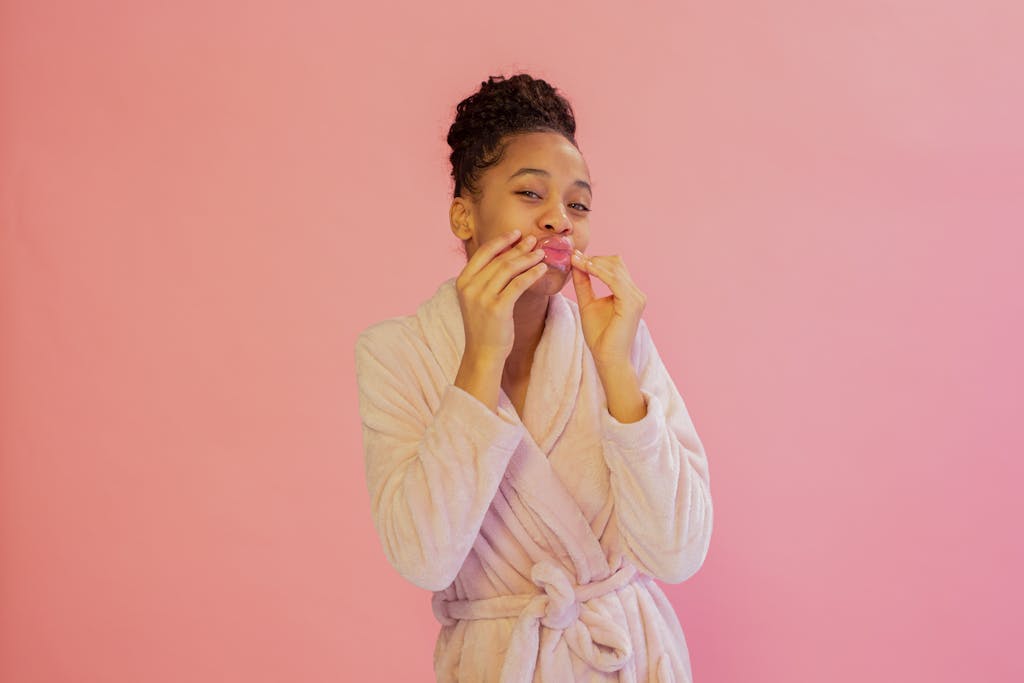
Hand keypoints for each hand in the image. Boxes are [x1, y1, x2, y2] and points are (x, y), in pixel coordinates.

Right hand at [455, 230, 547, 362]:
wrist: (482, 352)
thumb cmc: (484, 324)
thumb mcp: (477, 298)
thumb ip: (485, 278)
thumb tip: (506, 255)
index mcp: (463, 281)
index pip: (484, 253)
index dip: (502, 241)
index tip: (516, 233)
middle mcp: (470, 287)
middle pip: (499, 260)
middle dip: (519, 248)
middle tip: (534, 240)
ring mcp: (482, 297)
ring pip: (509, 269)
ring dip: (528, 258)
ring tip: (541, 253)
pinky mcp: (497, 308)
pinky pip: (519, 284)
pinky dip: (532, 274)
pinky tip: (542, 269)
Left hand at [570, 250, 646, 367]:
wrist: (608, 358)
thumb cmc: (600, 336)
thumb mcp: (588, 303)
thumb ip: (584, 284)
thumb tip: (576, 264)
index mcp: (628, 293)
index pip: (614, 267)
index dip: (595, 259)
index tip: (574, 256)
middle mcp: (636, 293)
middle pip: (616, 263)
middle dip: (594, 258)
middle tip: (573, 257)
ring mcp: (636, 297)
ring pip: (615, 268)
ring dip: (594, 262)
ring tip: (575, 261)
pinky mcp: (632, 303)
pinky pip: (615, 280)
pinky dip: (599, 271)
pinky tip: (585, 268)